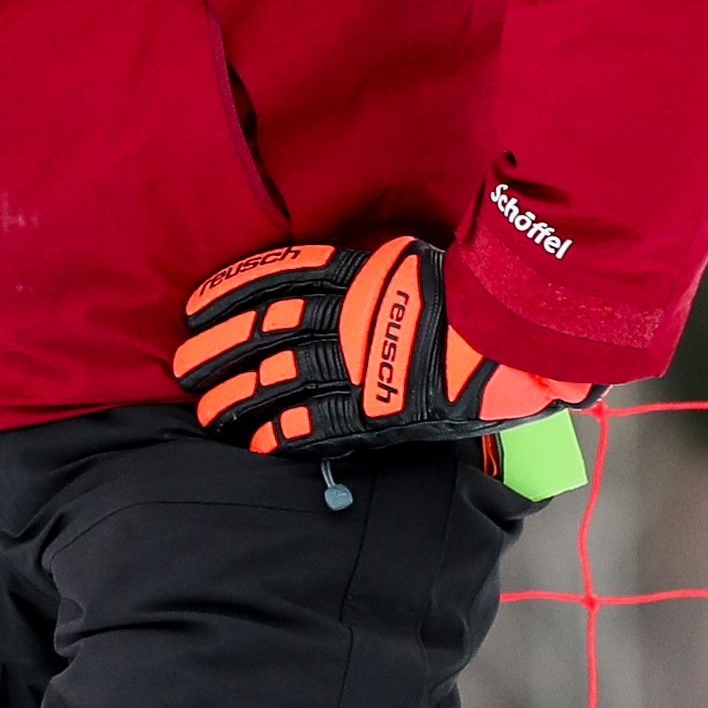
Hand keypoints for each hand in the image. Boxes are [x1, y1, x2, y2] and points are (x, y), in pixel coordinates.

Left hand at [172, 236, 594, 457]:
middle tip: (180, 365)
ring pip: (282, 379)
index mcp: (359, 274)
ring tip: (205, 411)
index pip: (275, 278)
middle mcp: (353, 316)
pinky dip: (285, 435)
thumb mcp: (415, 263)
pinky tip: (256, 444)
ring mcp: (366, 366)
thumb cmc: (478, 296)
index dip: (229, 294)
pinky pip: (322, 425)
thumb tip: (330, 283)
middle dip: (217, 349)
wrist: (528, 337)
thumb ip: (370, 274)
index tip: (193, 309)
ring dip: (238, 396)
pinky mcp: (384, 411)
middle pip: (265, 331)